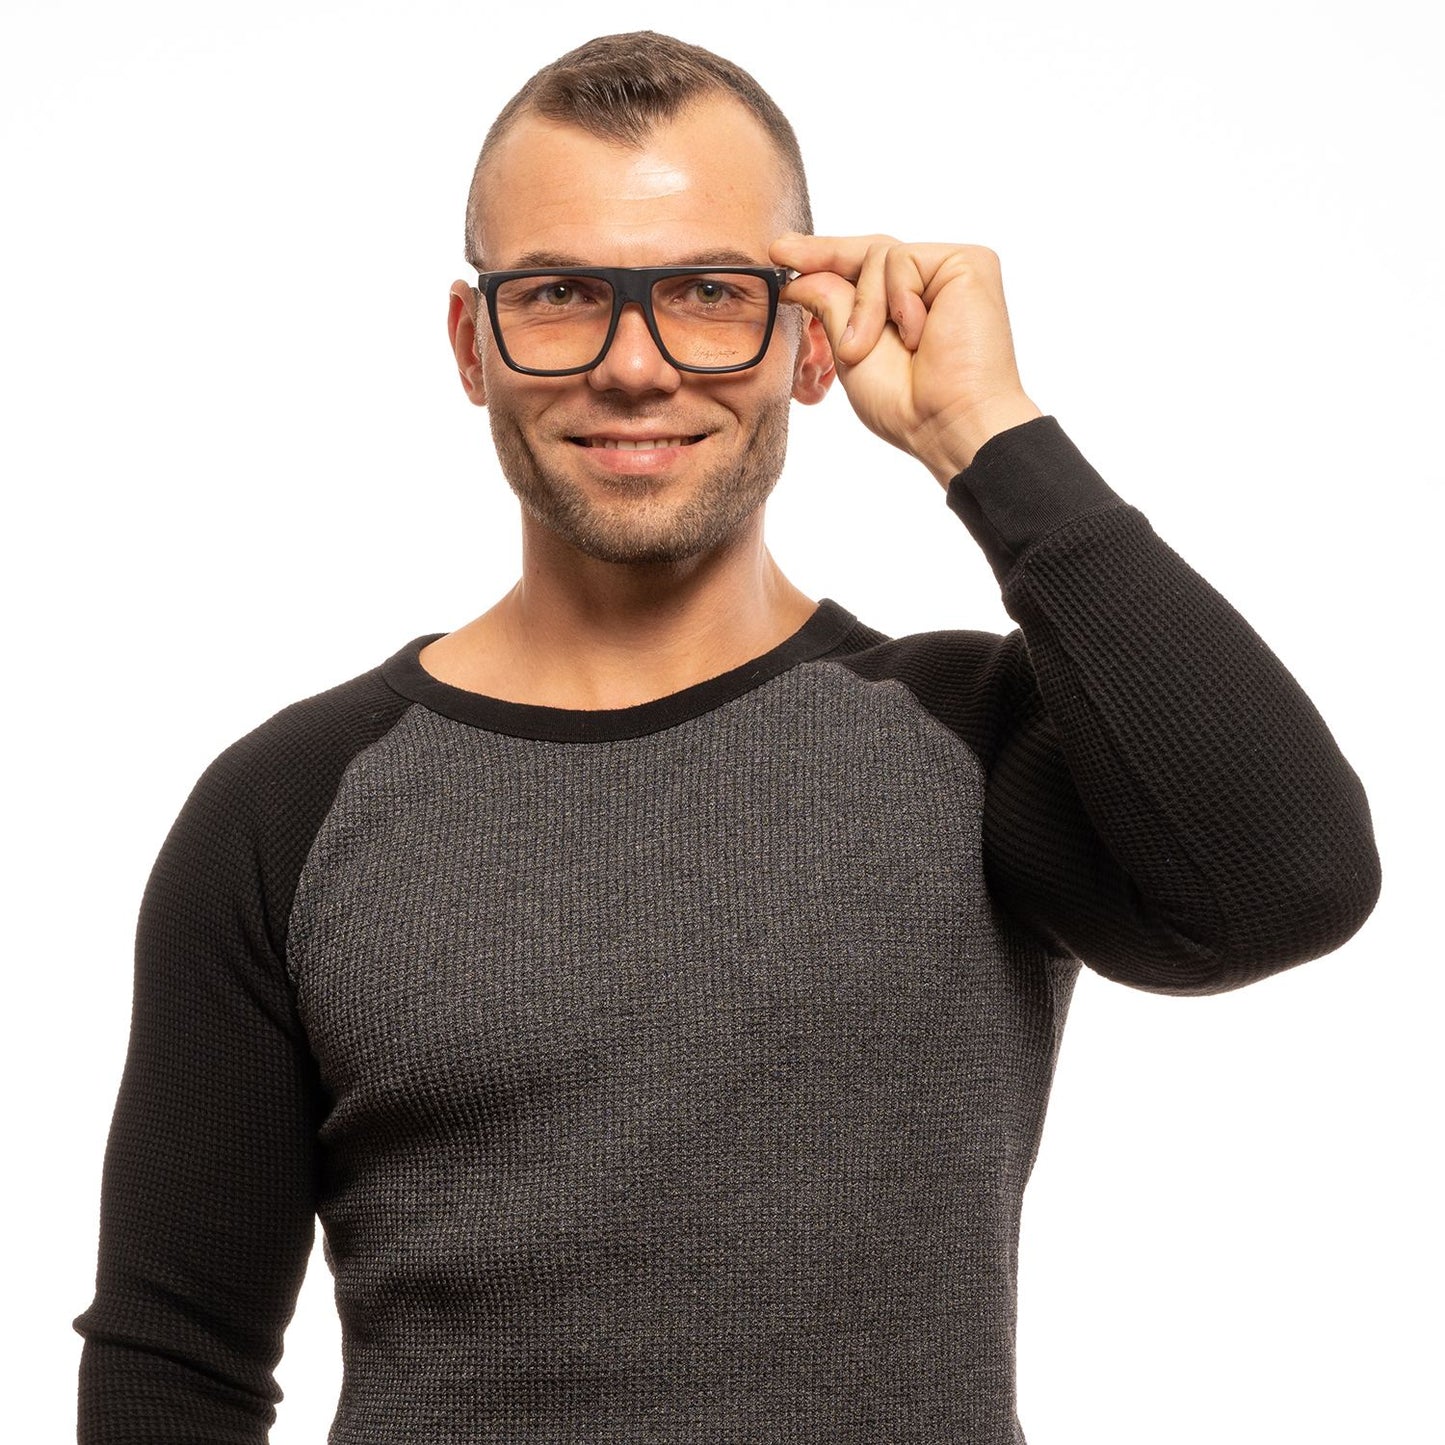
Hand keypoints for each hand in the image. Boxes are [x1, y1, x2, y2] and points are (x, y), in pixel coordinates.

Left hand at [770, 234, 1043, 482]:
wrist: (949, 422)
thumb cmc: (907, 403)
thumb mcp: (851, 351)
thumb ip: (832, 305)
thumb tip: (799, 274)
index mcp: (906, 306)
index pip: (862, 269)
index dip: (822, 258)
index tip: (779, 253)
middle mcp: (932, 284)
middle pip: (870, 250)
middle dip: (824, 256)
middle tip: (780, 253)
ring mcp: (950, 272)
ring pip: (880, 255)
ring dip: (864, 308)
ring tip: (866, 349)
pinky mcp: (970, 263)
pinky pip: (903, 259)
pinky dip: (896, 299)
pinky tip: (917, 336)